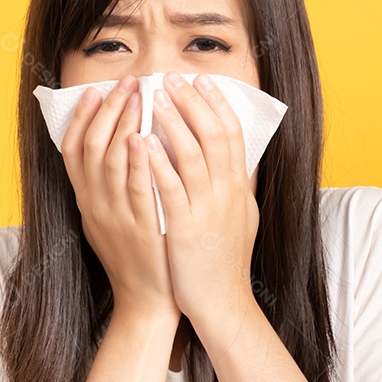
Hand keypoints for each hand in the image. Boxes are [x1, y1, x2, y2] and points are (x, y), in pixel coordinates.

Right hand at [60, 74, 180, 324]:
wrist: (146, 301)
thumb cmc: (134, 256)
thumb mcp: (109, 220)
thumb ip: (107, 186)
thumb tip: (118, 145)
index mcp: (85, 200)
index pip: (73, 149)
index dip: (81, 116)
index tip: (94, 89)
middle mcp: (94, 205)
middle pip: (92, 145)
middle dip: (108, 109)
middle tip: (127, 82)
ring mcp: (115, 215)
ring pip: (111, 160)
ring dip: (125, 123)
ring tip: (141, 95)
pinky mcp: (139, 227)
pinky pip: (135, 187)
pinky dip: (138, 160)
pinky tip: (145, 137)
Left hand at [142, 71, 259, 333]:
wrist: (222, 303)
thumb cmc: (225, 261)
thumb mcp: (241, 217)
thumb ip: (236, 185)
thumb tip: (236, 156)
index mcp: (237, 187)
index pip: (232, 134)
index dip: (216, 105)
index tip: (201, 81)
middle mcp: (227, 193)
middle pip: (214, 135)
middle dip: (192, 103)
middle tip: (172, 78)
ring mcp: (207, 209)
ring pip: (193, 155)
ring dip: (173, 123)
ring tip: (154, 97)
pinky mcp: (185, 228)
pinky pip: (170, 189)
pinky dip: (157, 163)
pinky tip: (140, 142)